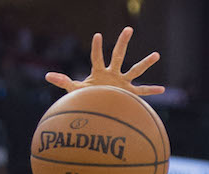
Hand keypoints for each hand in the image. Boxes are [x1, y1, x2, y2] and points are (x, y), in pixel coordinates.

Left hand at [46, 27, 164, 95]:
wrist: (97, 109)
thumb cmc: (87, 97)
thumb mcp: (75, 90)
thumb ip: (63, 81)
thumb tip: (46, 75)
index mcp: (99, 72)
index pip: (97, 57)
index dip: (96, 48)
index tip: (98, 35)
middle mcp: (112, 74)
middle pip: (118, 56)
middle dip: (122, 43)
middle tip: (128, 29)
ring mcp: (122, 82)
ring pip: (135, 71)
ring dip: (145, 63)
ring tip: (156, 55)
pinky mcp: (128, 93)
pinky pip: (142, 92)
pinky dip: (151, 92)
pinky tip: (162, 89)